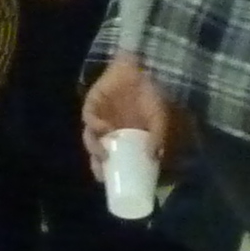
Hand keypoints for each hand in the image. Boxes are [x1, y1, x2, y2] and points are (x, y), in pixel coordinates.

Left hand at [81, 53, 177, 167]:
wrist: (142, 65)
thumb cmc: (153, 92)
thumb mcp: (160, 117)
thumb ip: (158, 136)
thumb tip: (154, 158)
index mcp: (125, 137)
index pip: (114, 158)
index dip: (112, 172)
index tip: (113, 185)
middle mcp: (110, 130)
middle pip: (98, 152)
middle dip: (97, 165)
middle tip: (103, 173)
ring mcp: (100, 117)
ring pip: (90, 138)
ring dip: (94, 148)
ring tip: (104, 154)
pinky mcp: (92, 103)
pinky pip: (89, 118)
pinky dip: (95, 125)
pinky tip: (105, 129)